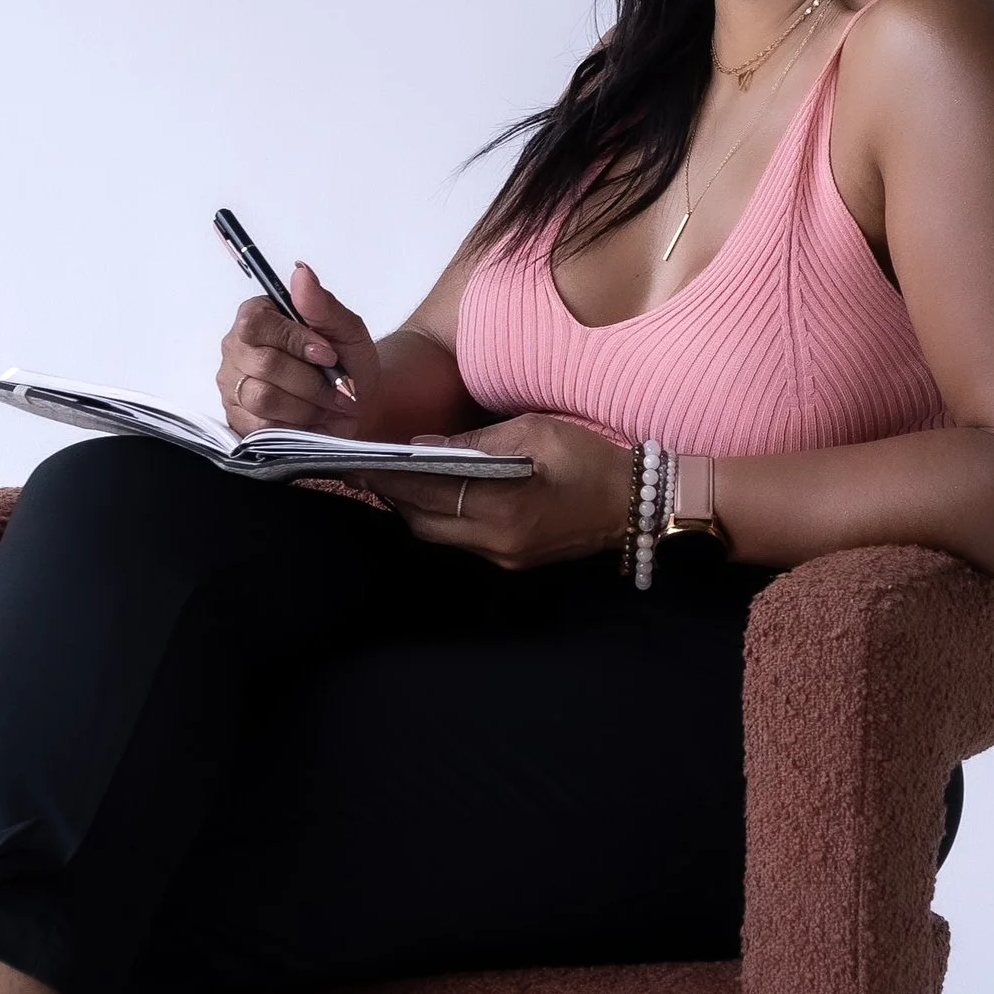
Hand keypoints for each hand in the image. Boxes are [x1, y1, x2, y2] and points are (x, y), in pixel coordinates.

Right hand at [216, 261, 379, 439]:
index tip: (328, 355)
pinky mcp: (238, 419)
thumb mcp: (346, 328)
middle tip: (338, 386)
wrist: (354, 401)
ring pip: (263, 398)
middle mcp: (237, 349)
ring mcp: (233, 385)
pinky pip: (260, 427)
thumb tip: (301, 272)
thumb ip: (322, 304)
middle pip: (264, 364)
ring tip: (327, 402)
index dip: (295, 341)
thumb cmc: (347, 361)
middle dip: (311, 380)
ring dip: (307, 404)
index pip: (256, 324)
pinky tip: (310, 417)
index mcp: (257, 316)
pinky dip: (296, 424)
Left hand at [376, 413, 634, 568]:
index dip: (388, 474)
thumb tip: (423, 445)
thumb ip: (474, 441)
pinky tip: (437, 494)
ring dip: (415, 506)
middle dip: (394, 492)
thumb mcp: (534, 431)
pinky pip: (461, 540)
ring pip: (438, 534)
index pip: (425, 490)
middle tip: (369, 465)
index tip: (358, 458)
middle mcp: (497, 540)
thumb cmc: (589, 457)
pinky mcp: (512, 561)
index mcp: (502, 505)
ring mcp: (504, 556)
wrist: (636, 501)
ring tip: (397, 476)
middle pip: (421, 520)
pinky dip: (441, 516)